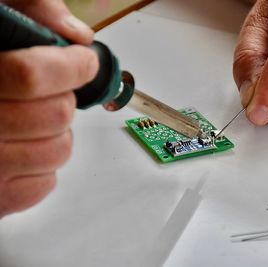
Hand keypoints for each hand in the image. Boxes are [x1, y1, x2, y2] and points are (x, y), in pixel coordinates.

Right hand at [0, 0, 98, 217]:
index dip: (71, 66)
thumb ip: (28, 11)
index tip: (83, 61)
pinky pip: (46, 183)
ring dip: (57, 132)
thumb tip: (76, 34)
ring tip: (33, 121)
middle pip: (56, 114)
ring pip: (59, 150)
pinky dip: (44, 166)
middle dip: (63, 98)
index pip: (31, 76)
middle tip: (47, 92)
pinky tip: (21, 149)